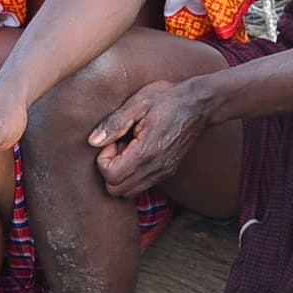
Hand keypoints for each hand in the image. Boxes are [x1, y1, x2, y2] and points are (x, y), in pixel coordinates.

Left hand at [86, 75, 216, 200]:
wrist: (199, 105)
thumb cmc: (168, 99)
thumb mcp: (138, 103)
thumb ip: (114, 123)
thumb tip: (92, 142)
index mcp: (146, 152)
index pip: (111, 176)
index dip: (103, 159)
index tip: (113, 140)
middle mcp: (155, 169)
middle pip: (117, 190)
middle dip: (109, 169)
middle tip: (118, 145)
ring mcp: (163, 173)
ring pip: (129, 193)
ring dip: (120, 175)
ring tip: (127, 148)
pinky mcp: (167, 172)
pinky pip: (142, 186)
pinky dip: (132, 176)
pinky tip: (137, 152)